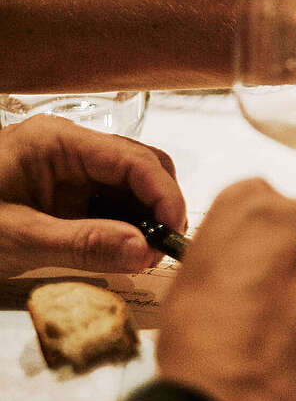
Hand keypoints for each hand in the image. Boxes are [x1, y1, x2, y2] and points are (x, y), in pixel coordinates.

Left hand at [0, 115, 185, 276]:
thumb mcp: (15, 239)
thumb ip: (83, 244)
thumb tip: (145, 251)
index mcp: (57, 142)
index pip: (134, 160)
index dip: (165, 196)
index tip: (176, 235)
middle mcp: (69, 149)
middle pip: (140, 168)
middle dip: (159, 207)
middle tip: (163, 251)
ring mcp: (67, 171)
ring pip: (129, 188)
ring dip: (144, 221)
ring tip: (144, 257)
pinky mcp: (63, 195)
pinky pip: (108, 206)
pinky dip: (123, 229)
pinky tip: (125, 253)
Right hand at [156, 179, 295, 400]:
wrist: (231, 400)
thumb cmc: (203, 345)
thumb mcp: (193, 275)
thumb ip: (231, 247)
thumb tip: (247, 256)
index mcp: (253, 206)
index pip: (265, 201)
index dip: (259, 239)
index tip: (258, 259)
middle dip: (295, 261)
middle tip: (274, 302)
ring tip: (291, 331)